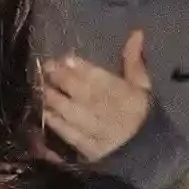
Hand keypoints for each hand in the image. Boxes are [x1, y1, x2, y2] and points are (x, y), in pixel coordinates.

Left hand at [41, 30, 153, 162]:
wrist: (148, 155)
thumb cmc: (142, 114)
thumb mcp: (142, 86)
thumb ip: (134, 60)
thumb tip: (136, 33)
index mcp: (127, 96)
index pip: (102, 79)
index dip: (83, 69)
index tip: (65, 58)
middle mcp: (112, 112)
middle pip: (84, 93)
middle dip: (63, 79)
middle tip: (45, 68)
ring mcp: (99, 132)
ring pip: (74, 113)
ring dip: (54, 99)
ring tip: (40, 87)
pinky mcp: (89, 150)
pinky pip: (70, 134)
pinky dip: (56, 122)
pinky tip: (44, 112)